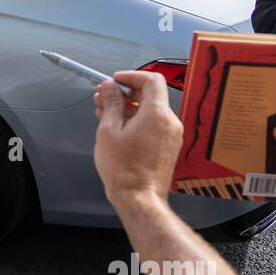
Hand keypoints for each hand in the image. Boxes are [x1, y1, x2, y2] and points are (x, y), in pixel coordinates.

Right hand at [92, 70, 182, 204]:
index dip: (132, 76)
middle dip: (125, 93)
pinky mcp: (168, 146)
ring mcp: (171, 135)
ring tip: (105, 115)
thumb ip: (111, 103)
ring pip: (150, 111)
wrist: (139, 198)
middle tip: (103, 98)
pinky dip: (137, 121)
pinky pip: (153, 125)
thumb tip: (109, 88)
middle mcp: (169, 122)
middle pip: (150, 95)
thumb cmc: (124, 170)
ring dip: (128, 108)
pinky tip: (118, 129)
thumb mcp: (109, 130)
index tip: (115, 81)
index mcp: (157, 114)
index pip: (151, 80)